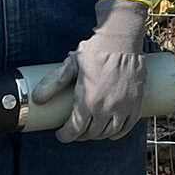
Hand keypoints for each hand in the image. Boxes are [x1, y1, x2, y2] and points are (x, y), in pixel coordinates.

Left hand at [45, 0, 147, 142]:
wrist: (122, 39)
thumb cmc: (95, 51)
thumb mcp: (71, 65)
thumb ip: (54, 82)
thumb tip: (37, 98)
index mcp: (89, 101)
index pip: (75, 130)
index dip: (65, 135)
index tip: (61, 134)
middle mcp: (107, 108)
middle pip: (91, 133)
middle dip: (80, 135)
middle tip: (74, 130)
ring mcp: (124, 106)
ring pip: (109, 132)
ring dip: (98, 135)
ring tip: (90, 130)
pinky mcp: (137, 102)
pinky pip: (128, 126)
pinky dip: (118, 133)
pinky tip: (111, 133)